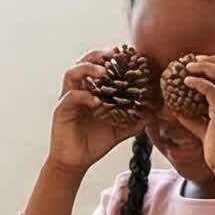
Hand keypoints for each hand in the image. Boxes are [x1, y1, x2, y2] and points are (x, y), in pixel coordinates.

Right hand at [47, 50, 137, 173]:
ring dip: (87, 69)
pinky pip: (71, 97)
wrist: (77, 162)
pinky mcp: (61, 111)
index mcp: (89, 91)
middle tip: (112, 54)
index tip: (121, 52)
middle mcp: (76, 91)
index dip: (107, 57)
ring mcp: (67, 100)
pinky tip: (97, 101)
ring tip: (104, 71)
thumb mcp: (119, 130)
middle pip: (81, 63)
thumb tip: (153, 114)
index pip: (95, 67)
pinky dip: (84, 96)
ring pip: (71, 74)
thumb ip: (134, 121)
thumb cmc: (94, 143)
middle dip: (96, 56)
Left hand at [167, 54, 214, 175]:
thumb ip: (196, 119)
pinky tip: (186, 82)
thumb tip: (178, 111)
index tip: (204, 62)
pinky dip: (197, 82)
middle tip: (194, 59)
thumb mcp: (208, 131)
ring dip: (204, 66)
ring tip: (188, 67)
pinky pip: (210, 89)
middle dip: (213, 59)